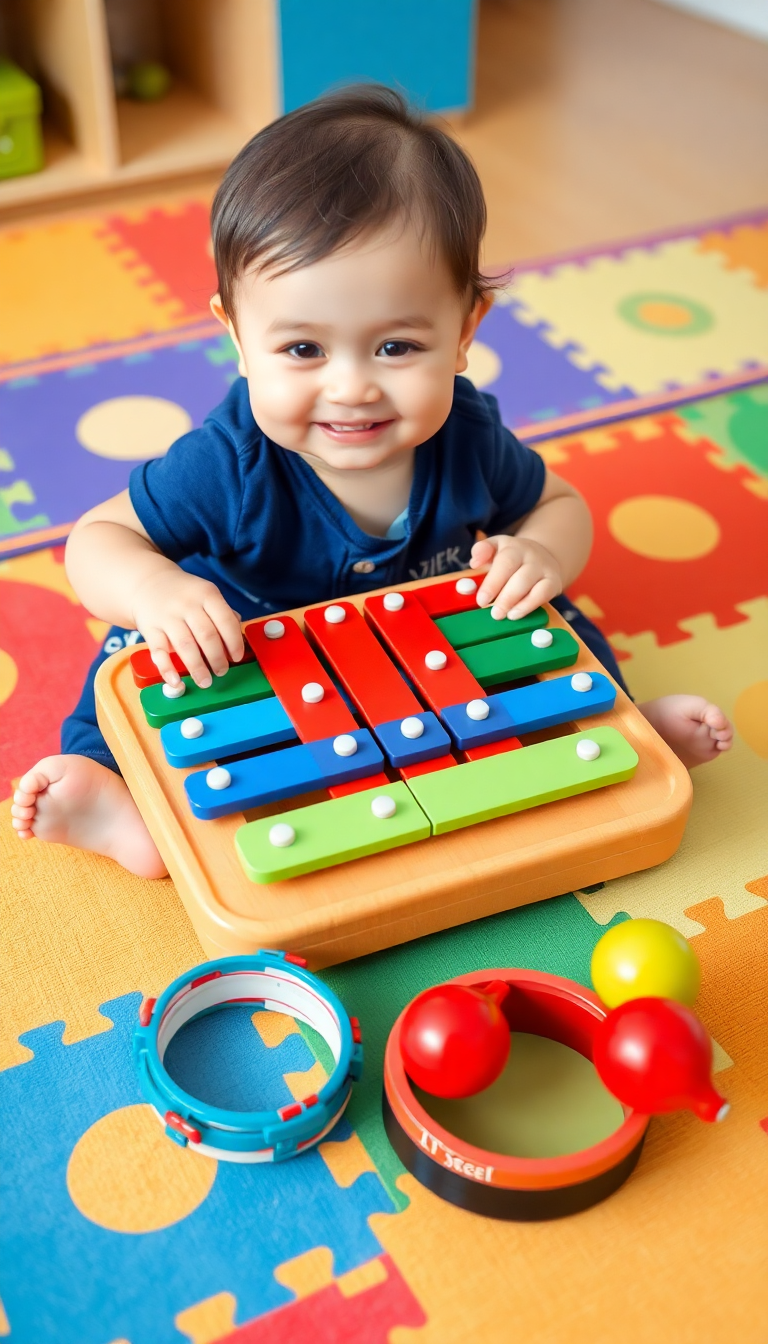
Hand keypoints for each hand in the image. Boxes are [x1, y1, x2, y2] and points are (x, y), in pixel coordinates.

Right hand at [132, 568, 243, 687]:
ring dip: (197, 668)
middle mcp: (187, 605)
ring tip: (205, 682)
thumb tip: (238, 639)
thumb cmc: (184, 594)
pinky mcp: (150, 629)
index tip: (237, 657)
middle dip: (217, 658)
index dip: (234, 642)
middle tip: (222, 672)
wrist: (147, 583)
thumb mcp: (206, 594)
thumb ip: (224, 614)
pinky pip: (159, 652)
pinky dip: (167, 669)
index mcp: (206, 594)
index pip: (225, 620)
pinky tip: (176, 682)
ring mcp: (167, 617)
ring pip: (185, 646)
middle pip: (207, 635)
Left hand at [470, 534, 561, 619]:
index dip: (493, 583)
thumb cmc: (511, 557)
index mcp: (514, 547)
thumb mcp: (496, 547)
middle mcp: (531, 556)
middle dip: (505, 597)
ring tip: (502, 615)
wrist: (542, 556)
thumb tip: (474, 563)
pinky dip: (528, 606)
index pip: (505, 562)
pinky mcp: (554, 582)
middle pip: (520, 576)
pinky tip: (515, 614)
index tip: (481, 601)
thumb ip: (482, 551)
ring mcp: (544, 569)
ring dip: (515, 602)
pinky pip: (543, 594)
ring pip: (531, 586)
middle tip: (493, 613)